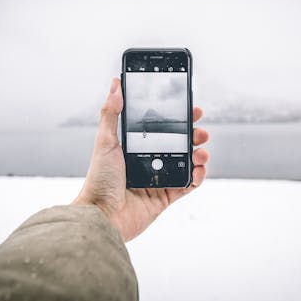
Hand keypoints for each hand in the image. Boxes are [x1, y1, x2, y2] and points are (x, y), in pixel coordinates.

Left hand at [73, 78, 208, 240]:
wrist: (102, 215)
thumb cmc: (99, 180)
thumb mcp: (105, 141)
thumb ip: (111, 112)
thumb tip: (115, 85)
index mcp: (135, 147)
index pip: (162, 128)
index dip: (178, 119)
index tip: (190, 109)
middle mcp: (148, 161)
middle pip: (179, 144)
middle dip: (193, 135)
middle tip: (200, 131)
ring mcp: (159, 179)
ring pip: (187, 163)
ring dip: (199, 155)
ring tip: (200, 152)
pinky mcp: (166, 197)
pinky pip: (188, 185)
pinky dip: (197, 177)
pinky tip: (198, 170)